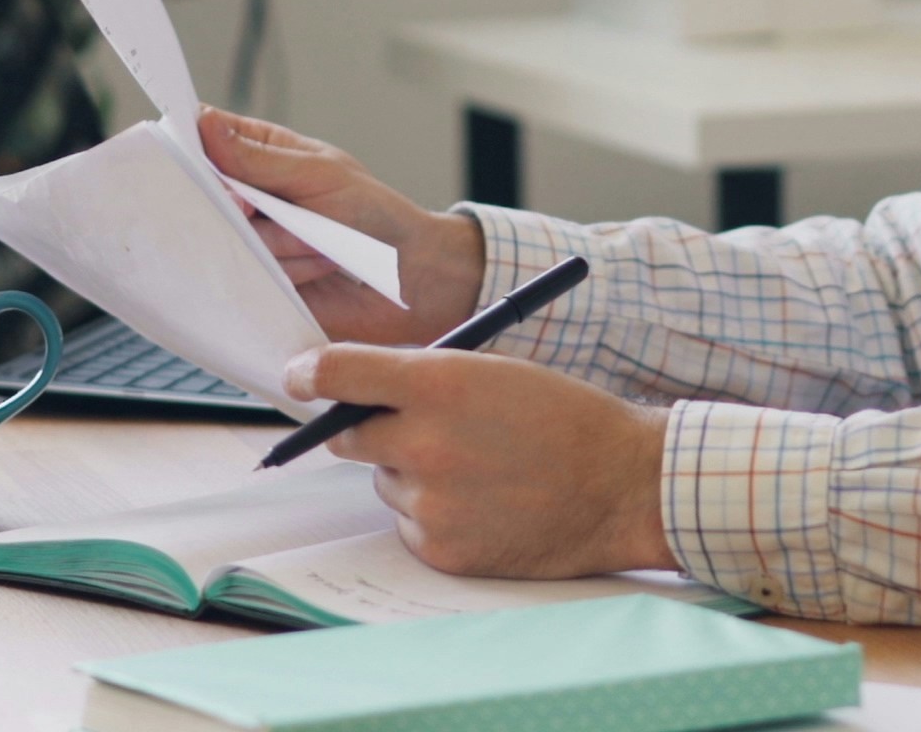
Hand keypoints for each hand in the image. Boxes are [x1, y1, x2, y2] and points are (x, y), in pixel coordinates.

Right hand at [201, 108, 487, 343]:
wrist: (407, 279)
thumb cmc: (373, 215)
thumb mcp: (319, 174)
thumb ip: (259, 159)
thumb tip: (206, 125)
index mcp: (261, 154)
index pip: (205, 137)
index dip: (189, 144)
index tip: (192, 156)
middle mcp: (249, 197)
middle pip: (204, 194)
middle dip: (241, 205)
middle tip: (262, 209)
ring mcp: (251, 241)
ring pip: (229, 237)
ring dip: (282, 243)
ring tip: (320, 241)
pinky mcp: (257, 282)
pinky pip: (246, 277)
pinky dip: (288, 271)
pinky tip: (317, 268)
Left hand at [287, 343, 674, 577]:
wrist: (622, 486)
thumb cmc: (564, 418)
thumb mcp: (493, 371)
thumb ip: (423, 377)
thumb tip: (358, 391)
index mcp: (439, 383)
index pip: (340, 373)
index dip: (310, 373)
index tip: (299, 376)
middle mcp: (424, 444)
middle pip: (349, 434)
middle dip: (368, 427)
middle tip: (409, 426)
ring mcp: (431, 502)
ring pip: (386, 482)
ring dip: (412, 473)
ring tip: (480, 468)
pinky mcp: (440, 549)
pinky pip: (411, 524)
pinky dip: (435, 514)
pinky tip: (485, 503)